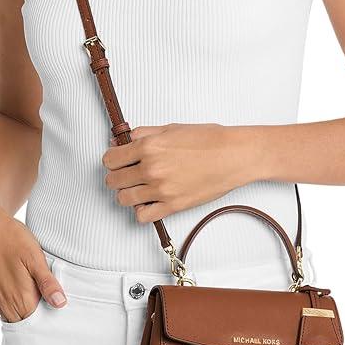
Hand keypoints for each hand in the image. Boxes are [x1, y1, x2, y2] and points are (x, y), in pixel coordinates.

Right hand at [0, 204, 66, 321]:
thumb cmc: (12, 240)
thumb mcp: (35, 258)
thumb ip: (47, 283)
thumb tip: (60, 304)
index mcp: (21, 298)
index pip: (40, 325)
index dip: (54, 324)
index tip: (67, 321)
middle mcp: (9, 304)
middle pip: (30, 326)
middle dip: (45, 324)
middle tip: (63, 318)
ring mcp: (1, 300)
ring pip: (20, 319)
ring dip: (34, 317)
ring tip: (51, 310)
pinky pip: (12, 312)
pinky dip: (24, 311)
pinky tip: (36, 302)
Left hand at [102, 123, 255, 222]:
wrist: (234, 155)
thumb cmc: (209, 140)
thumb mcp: (171, 128)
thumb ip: (143, 134)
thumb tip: (123, 140)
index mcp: (149, 146)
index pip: (110, 159)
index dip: (113, 160)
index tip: (119, 161)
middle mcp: (151, 168)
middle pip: (113, 180)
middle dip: (117, 176)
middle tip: (127, 174)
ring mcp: (161, 189)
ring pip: (124, 199)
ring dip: (127, 194)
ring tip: (138, 188)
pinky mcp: (173, 205)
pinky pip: (142, 216)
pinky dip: (141, 211)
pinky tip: (149, 202)